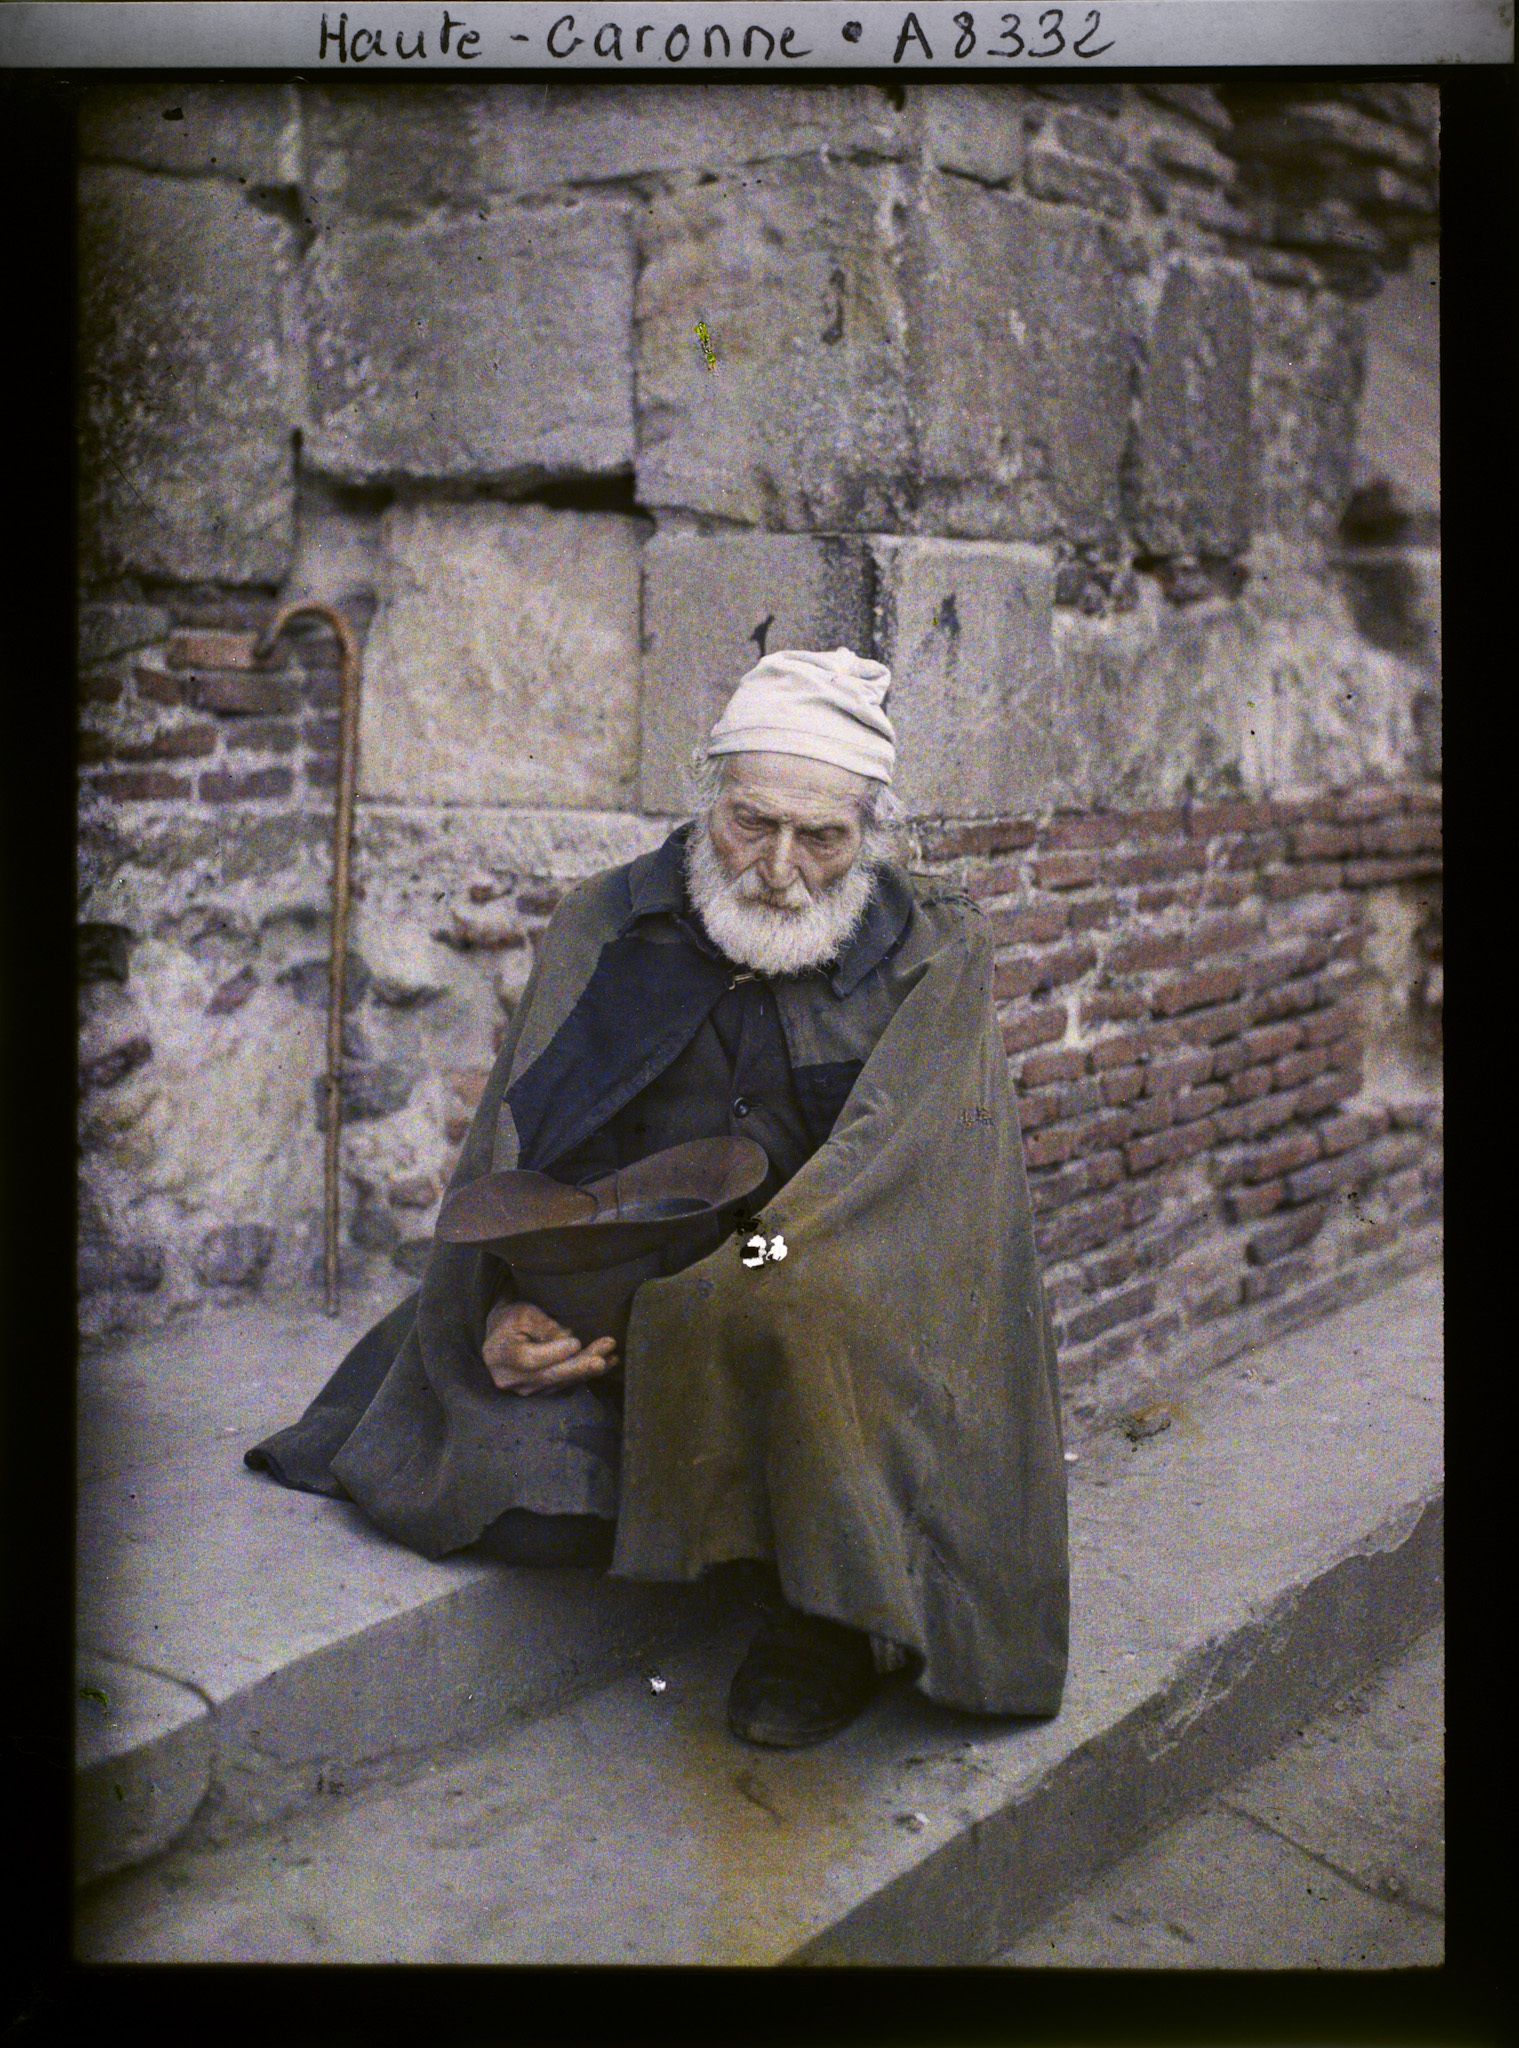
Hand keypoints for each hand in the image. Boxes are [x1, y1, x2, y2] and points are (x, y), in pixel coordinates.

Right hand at [483, 1298, 616, 1395]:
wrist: (502, 1337)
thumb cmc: (513, 1320)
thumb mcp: (525, 1314)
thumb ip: (545, 1327)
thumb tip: (569, 1340)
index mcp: (502, 1356)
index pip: (530, 1359)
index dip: (554, 1353)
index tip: (576, 1343)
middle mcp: (511, 1379)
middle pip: (549, 1375)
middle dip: (578, 1366)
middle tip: (601, 1360)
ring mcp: (525, 1389)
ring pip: (561, 1380)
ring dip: (587, 1369)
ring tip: (611, 1356)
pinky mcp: (540, 1391)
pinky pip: (565, 1384)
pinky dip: (585, 1374)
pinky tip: (607, 1364)